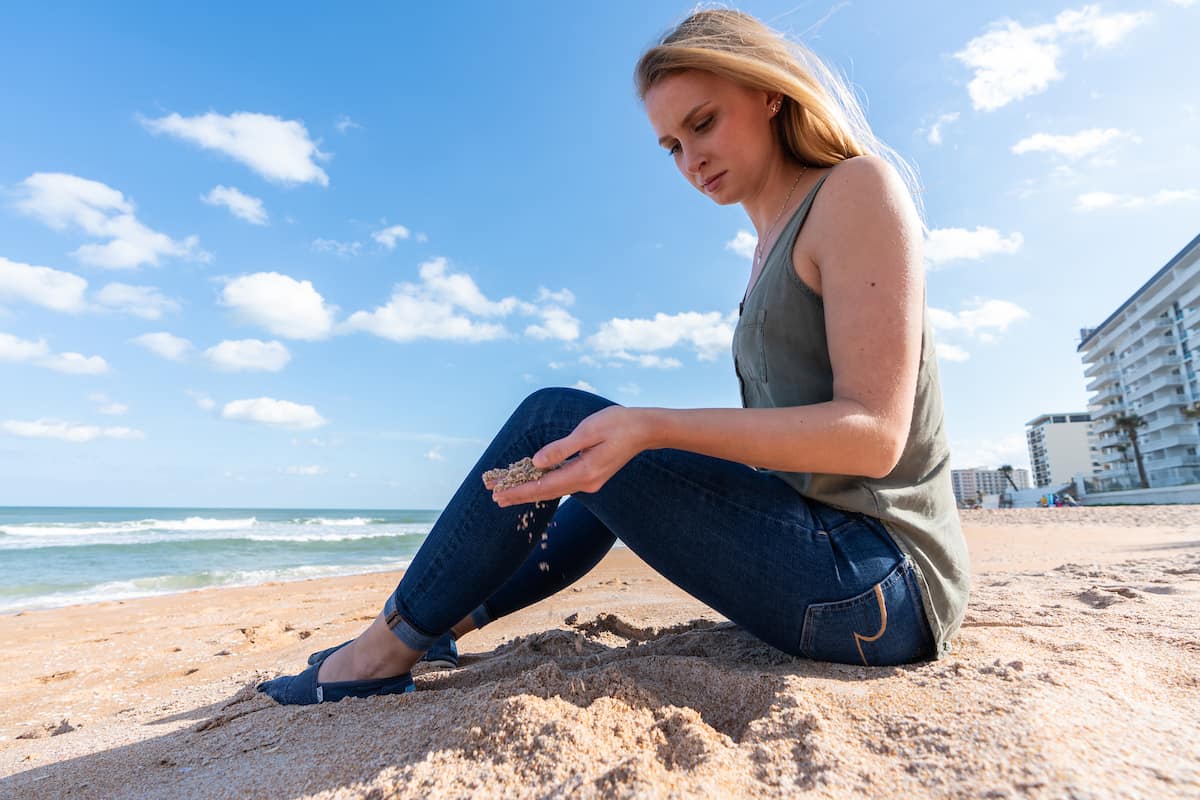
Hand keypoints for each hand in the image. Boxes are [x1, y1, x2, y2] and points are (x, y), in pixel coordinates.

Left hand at [486, 406, 650, 506]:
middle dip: (520, 495)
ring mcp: (590, 481)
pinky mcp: (591, 476)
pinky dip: (544, 484)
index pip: (544, 485)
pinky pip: (562, 483)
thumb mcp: (588, 431)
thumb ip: (561, 448)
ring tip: (508, 493)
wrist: (645, 429)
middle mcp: (586, 482)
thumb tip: (536, 462)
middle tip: (495, 498)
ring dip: (530, 490)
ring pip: (553, 489)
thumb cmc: (618, 424)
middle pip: (546, 492)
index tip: (500, 495)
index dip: (520, 491)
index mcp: (584, 471)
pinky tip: (533, 482)